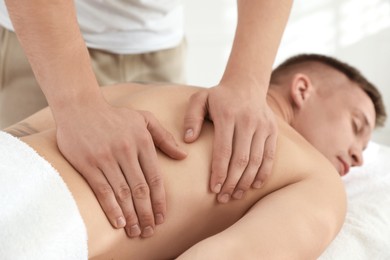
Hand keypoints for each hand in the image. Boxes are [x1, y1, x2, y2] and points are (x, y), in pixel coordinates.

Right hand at [56, 100, 185, 237]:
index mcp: (142, 141)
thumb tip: (184, 155)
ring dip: (132, 215)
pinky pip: (102, 191)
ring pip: (123, 193)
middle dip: (147, 213)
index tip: (162, 217)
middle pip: (140, 189)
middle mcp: (126, 151)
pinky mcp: (88, 164)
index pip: (155, 177)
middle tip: (151, 230)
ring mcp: (106, 158)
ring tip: (138, 231)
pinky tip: (120, 222)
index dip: (160, 200)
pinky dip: (112, 208)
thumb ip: (164, 137)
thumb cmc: (115, 115)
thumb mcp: (144, 118)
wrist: (80, 108)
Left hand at [183, 85, 276, 202]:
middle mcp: (247, 121)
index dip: (219, 172)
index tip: (214, 189)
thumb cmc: (219, 96)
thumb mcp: (200, 99)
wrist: (247, 84)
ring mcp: (262, 126)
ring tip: (236, 195)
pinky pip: (269, 156)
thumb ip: (191, 117)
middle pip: (241, 159)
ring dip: (246, 181)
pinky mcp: (272, 130)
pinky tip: (254, 186)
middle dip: (232, 182)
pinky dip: (263, 173)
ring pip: (256, 160)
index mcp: (228, 115)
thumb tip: (188, 140)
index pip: (223, 150)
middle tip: (223, 198)